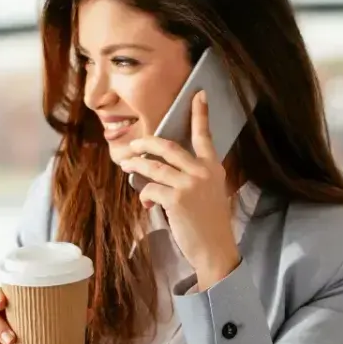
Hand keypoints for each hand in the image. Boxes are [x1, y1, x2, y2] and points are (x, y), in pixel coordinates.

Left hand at [115, 91, 240, 288]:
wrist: (215, 249)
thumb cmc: (211, 223)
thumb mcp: (211, 192)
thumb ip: (194, 177)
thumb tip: (161, 173)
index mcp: (213, 167)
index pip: (204, 135)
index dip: (200, 114)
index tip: (198, 94)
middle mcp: (202, 171)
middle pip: (168, 147)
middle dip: (146, 144)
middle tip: (133, 146)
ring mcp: (189, 184)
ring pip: (153, 166)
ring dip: (136, 166)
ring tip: (127, 167)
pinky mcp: (176, 199)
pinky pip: (150, 189)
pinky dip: (144, 196)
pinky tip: (147, 205)